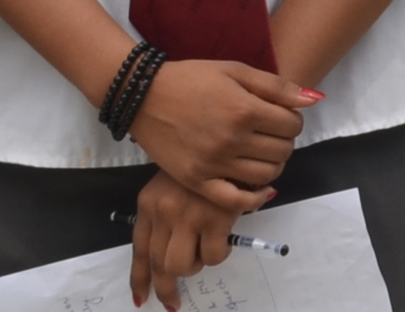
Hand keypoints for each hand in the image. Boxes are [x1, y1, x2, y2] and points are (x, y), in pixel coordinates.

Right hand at [127, 61, 304, 209]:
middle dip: (284, 141)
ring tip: (263, 154)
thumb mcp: (237, 71)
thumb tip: (314, 100)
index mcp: (244, 110)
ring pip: (265, 175)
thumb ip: (278, 87)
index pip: (292, 125)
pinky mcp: (194, 180)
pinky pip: (233, 201)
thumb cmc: (193, 78)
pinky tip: (260, 189)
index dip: (294, 120)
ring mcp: (212, 164)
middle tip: (272, 134)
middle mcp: (231, 140)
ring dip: (273, 165)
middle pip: (282, 151)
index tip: (282, 116)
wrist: (144, 96)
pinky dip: (254, 199)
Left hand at [127, 169, 252, 310]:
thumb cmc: (206, 163)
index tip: (140, 297)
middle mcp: (163, 212)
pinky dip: (218, 255)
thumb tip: (170, 249)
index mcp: (149, 204)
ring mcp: (188, 215)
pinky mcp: (216, 218)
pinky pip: (212, 256)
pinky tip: (224, 243)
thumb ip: (167, 214)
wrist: (233, 141)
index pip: (139, 250)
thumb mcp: (175, 185)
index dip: (140, 279)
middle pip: (158, 264)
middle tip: (173, 301)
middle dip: (166, 287)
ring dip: (195, 267)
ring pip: (182, 265)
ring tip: (205, 254)